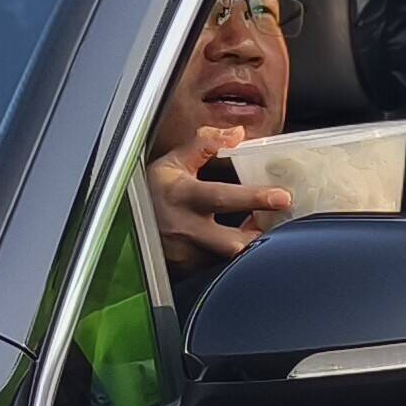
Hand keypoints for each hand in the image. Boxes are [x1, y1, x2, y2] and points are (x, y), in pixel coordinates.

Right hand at [150, 126, 292, 271]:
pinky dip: (234, 255)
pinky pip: (220, 267)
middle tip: (280, 222)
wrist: (123, 222)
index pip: (222, 197)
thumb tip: (237, 134)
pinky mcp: (190, 271)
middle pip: (232, 242)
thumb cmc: (151, 191)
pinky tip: (240, 240)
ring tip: (257, 227)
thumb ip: (204, 143)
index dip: (253, 198)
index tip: (282, 197)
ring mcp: (187, 254)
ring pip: (229, 259)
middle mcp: (185, 229)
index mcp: (182, 195)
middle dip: (259, 235)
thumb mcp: (173, 161)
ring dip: (249, 245)